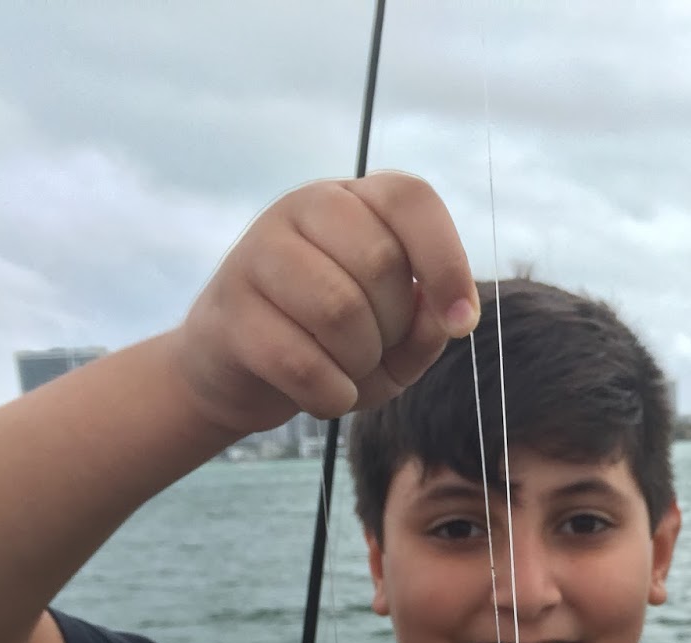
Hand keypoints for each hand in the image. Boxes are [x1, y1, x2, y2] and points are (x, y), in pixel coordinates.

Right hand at [174, 172, 478, 437]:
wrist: (241, 372)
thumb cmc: (331, 348)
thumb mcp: (396, 344)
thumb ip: (428, 328)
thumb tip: (445, 316)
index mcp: (354, 202)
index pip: (409, 199)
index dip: (446, 260)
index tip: (461, 320)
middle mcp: (304, 208)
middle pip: (380, 262)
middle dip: (394, 328)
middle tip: (375, 350)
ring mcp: (259, 252)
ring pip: (339, 309)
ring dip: (360, 362)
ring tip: (348, 372)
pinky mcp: (229, 310)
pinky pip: (299, 361)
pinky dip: (330, 395)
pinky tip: (326, 395)